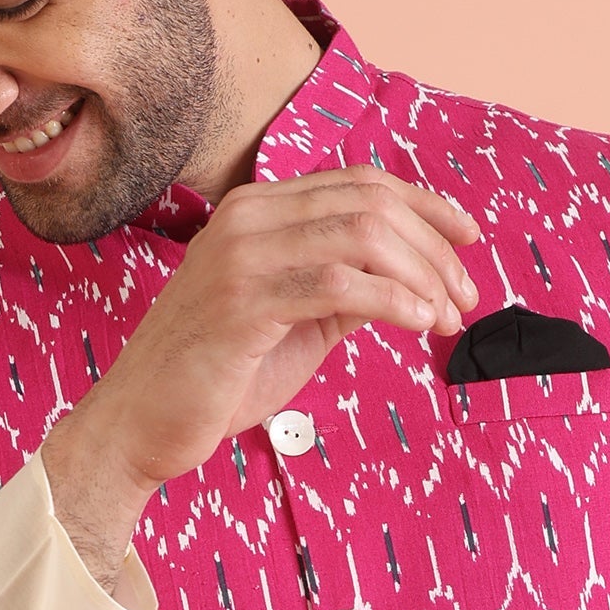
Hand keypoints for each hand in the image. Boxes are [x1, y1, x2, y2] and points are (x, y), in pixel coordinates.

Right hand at [38, 170, 479, 589]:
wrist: (139, 425)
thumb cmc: (215, 378)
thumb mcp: (295, 322)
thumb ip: (343, 292)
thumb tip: (410, 279)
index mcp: (258, 212)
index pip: (360, 184)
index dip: (426, 206)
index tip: (469, 242)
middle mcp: (246, 218)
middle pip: (370, 203)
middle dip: (434, 249)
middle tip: (465, 299)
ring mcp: (239, 256)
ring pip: (362, 234)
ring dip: (422, 275)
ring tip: (447, 317)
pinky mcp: (240, 303)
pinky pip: (338, 284)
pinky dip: (393, 300)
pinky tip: (418, 324)